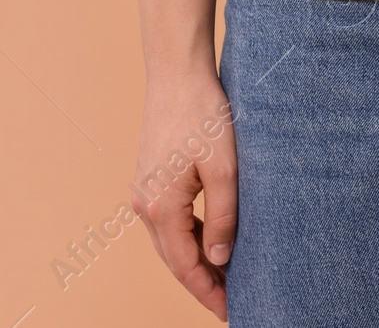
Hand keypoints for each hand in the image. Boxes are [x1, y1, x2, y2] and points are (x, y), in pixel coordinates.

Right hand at [130, 73, 237, 320]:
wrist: (177, 74)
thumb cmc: (204, 115)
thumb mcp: (224, 169)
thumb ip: (223, 216)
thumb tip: (220, 258)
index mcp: (159, 206)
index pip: (185, 265)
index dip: (208, 290)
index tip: (230, 310)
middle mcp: (143, 204)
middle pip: (174, 258)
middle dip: (202, 282)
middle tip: (234, 300)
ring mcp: (144, 191)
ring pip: (170, 241)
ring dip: (195, 260)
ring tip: (227, 276)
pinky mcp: (150, 178)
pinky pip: (169, 220)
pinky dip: (188, 237)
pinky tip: (211, 242)